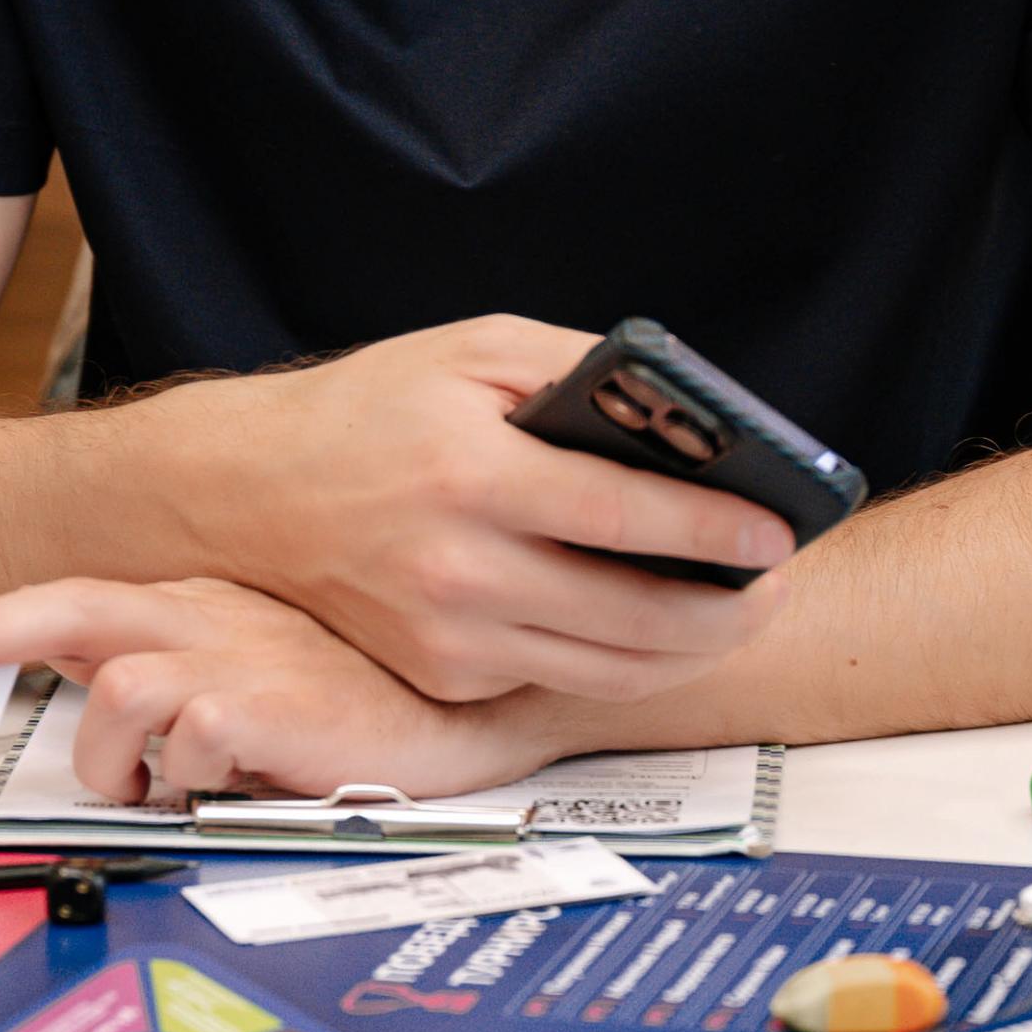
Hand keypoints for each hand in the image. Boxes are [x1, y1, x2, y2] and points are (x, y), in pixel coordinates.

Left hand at [0, 577, 561, 801]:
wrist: (477, 703)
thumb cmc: (370, 698)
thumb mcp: (268, 673)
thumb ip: (187, 675)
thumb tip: (106, 697)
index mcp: (204, 604)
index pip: (77, 597)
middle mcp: (209, 617)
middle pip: (71, 609)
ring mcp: (236, 656)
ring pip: (118, 698)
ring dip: (124, 762)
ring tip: (177, 786)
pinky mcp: (265, 706)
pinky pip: (185, 749)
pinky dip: (194, 782)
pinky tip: (242, 785)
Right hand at [174, 314, 794, 706]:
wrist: (252, 492)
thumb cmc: (374, 408)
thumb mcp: (476, 350)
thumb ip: (580, 370)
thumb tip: (685, 415)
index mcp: (472, 474)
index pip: (623, 513)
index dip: (715, 529)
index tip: (779, 531)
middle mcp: (459, 570)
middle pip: (634, 618)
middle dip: (729, 609)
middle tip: (778, 586)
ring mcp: (447, 639)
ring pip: (608, 670)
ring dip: (690, 648)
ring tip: (735, 610)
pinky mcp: (439, 679)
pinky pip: (555, 680)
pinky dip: (616, 660)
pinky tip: (651, 624)